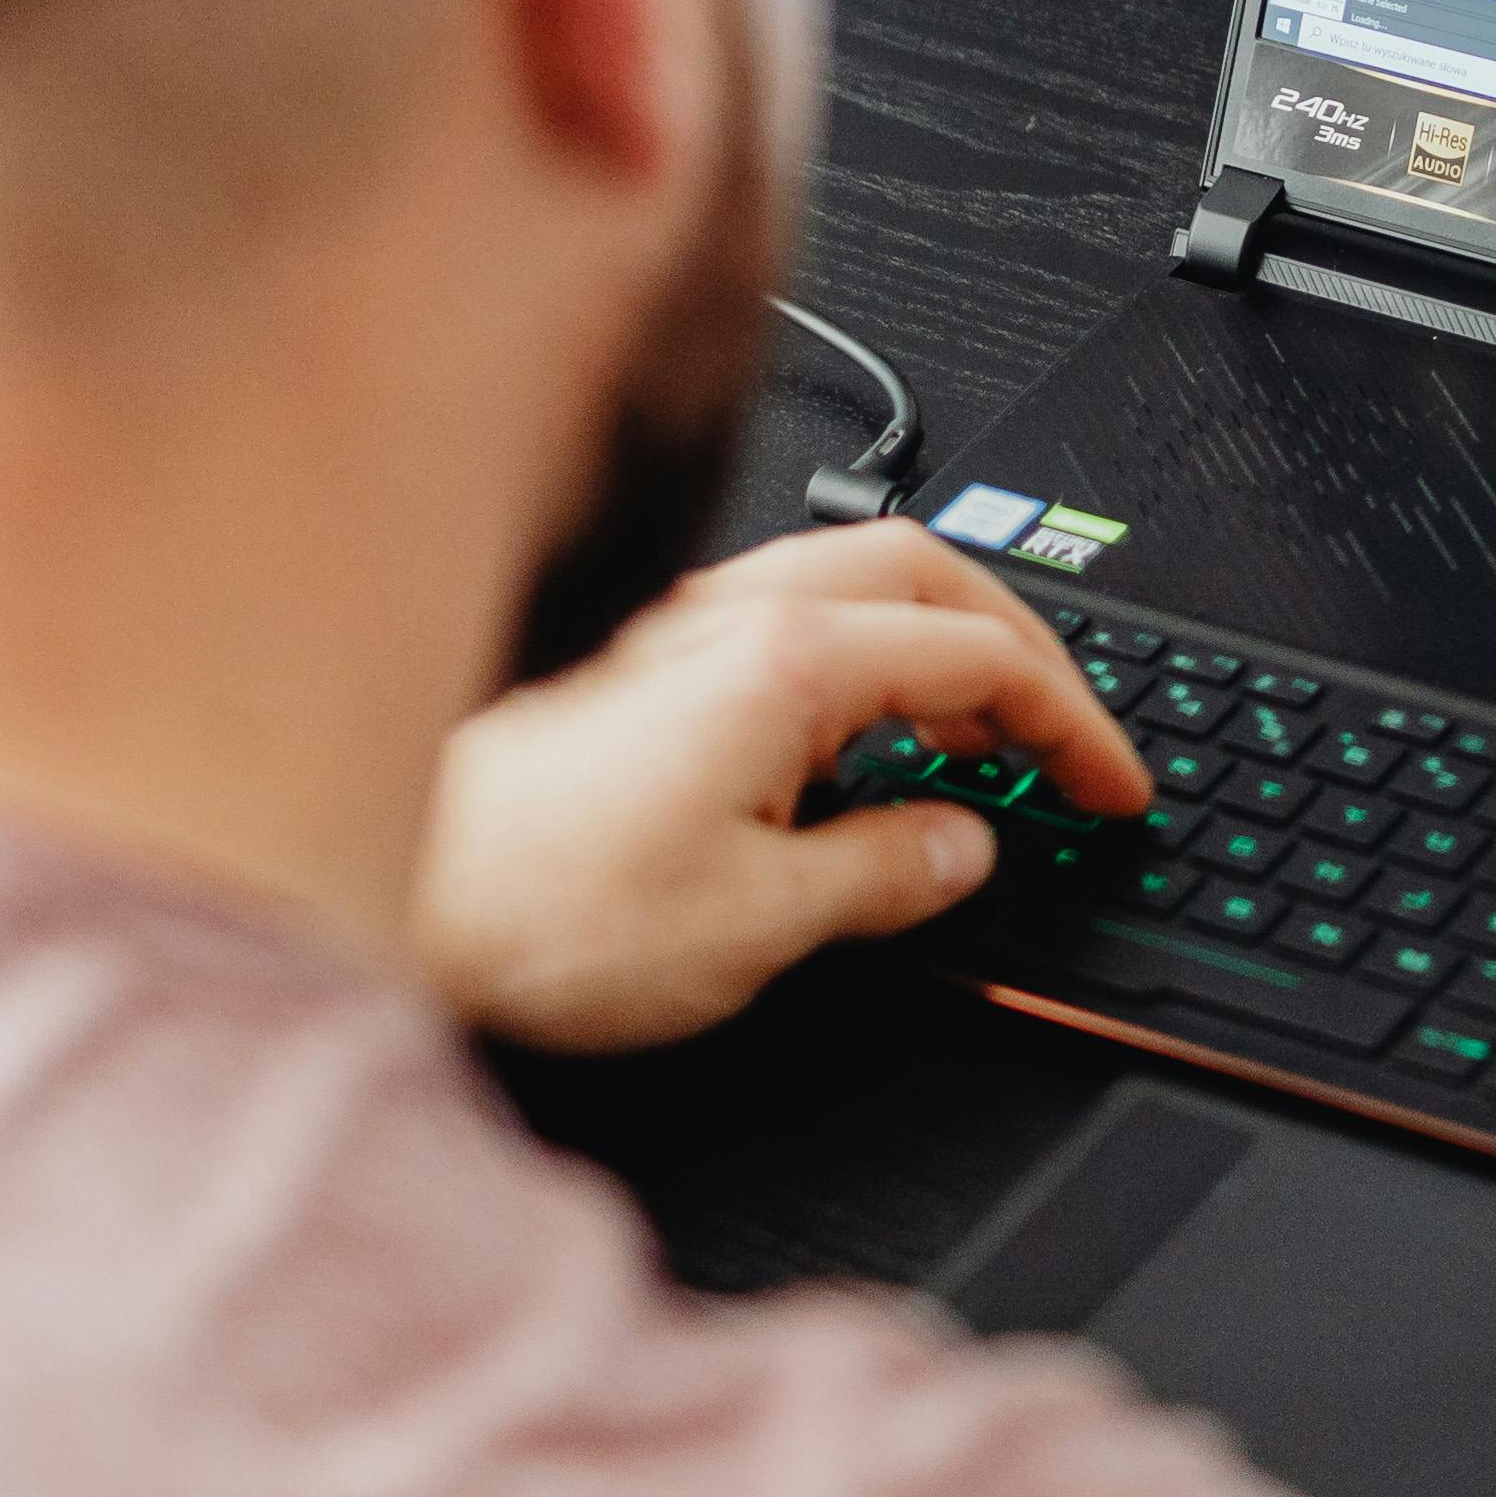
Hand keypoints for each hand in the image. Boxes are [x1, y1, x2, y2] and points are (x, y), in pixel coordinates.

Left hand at [411, 519, 1145, 1051]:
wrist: (382, 907)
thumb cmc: (532, 914)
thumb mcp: (754, 927)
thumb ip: (884, 873)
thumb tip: (959, 847)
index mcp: (784, 663)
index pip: (983, 655)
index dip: (1073, 724)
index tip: (1113, 783)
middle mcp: (730, 618)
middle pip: (928, 569)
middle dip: (1022, 643)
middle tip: (1066, 733)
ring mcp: (677, 629)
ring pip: (853, 578)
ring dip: (939, 638)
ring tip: (975, 736)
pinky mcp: (635, 666)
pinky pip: (789, 619)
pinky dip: (862, 659)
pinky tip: (851, 744)